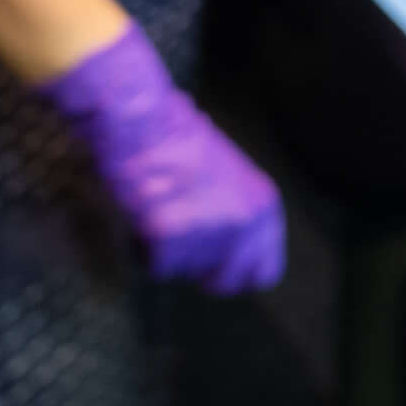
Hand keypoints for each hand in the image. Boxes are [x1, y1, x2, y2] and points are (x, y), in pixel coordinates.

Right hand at [32, 26, 286, 291]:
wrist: (142, 123)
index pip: (264, 272)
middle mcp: (243, 225)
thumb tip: (228, 251)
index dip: (237, 272)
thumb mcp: (228, 176)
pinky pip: (151, 265)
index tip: (216, 266)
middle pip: (224, 281)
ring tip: (158, 211)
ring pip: (182, 271)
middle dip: (199, 271)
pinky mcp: (168, 237)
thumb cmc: (178, 141)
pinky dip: (141, 249)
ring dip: (168, 253)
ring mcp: (208, 233)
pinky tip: (140, 214)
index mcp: (263, 207)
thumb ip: (234, 214)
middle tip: (179, 244)